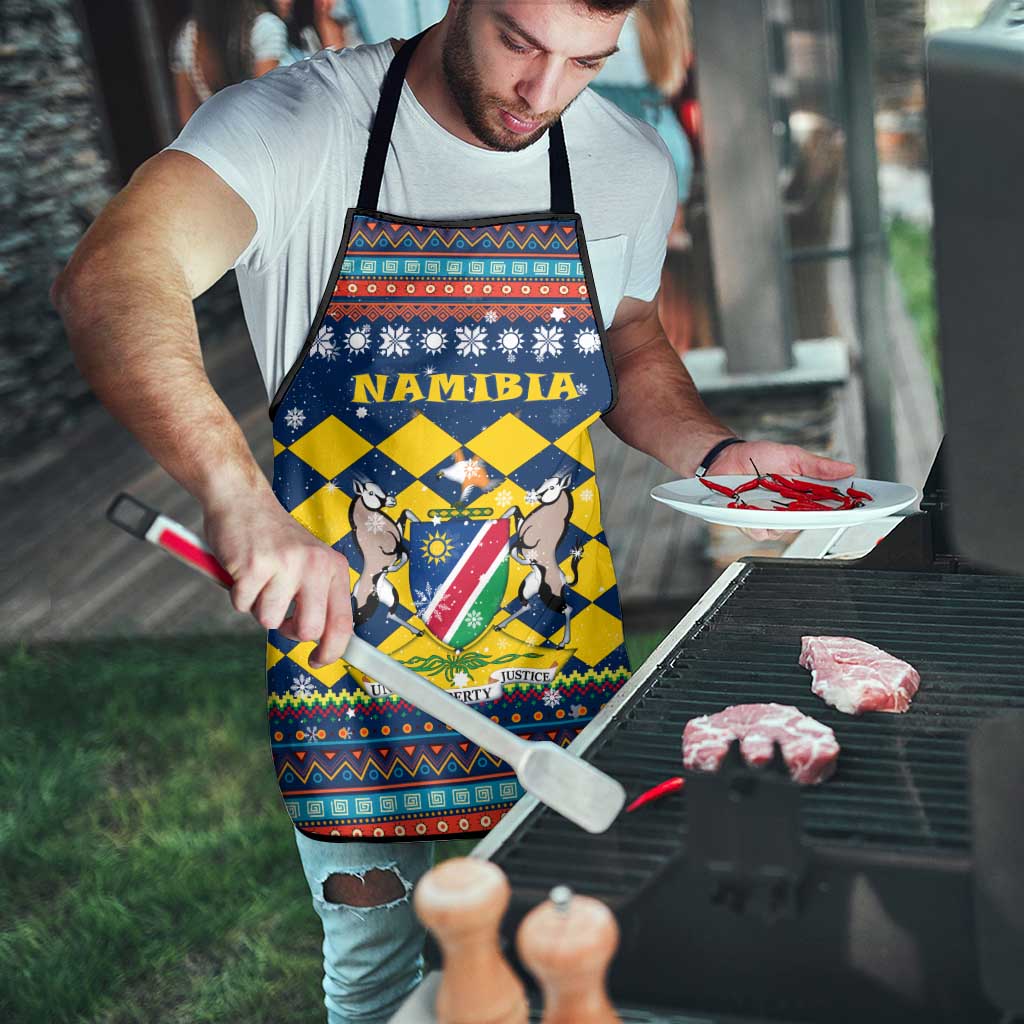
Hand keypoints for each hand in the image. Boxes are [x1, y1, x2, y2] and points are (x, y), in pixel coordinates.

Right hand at [202, 489, 352, 667]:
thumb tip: (323, 641)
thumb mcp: (310, 561)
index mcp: (333, 566)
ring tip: (259, 579)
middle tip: (279, 614)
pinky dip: (238, 595)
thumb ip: (318, 595)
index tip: (318, 660)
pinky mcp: (254, 566)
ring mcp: (285, 564)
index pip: (343, 622)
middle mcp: (315, 565)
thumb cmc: (274, 538)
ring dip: (258, 607)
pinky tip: (243, 571)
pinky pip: (242, 606)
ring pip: (269, 621)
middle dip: (289, 631)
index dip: (332, 650)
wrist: (242, 499)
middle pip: (309, 630)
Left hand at [709, 441, 856, 541]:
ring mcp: (769, 518)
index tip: (857, 508)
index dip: (843, 510)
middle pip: (808, 523)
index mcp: (803, 495)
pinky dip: (758, 524)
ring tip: (774, 504)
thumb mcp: (792, 456)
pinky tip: (754, 512)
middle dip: (812, 517)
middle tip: (812, 506)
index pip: (828, 507)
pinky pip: (759, 532)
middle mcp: (789, 510)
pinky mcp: (750, 523)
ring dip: (781, 519)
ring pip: (784, 531)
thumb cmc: (758, 456)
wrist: (726, 457)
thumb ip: (818, 466)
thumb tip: (848, 468)